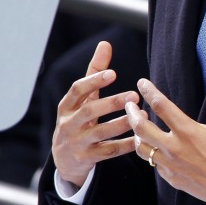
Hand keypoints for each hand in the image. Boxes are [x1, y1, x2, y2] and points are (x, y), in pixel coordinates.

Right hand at [51, 41, 138, 186]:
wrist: (64, 160)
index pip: (77, 89)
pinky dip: (124, 145)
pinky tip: (139, 138)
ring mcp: (76, 143)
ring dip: (122, 123)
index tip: (113, 73)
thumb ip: (94, 72)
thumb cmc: (77, 120)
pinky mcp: (86, 159)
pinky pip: (108, 152)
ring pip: (100, 133)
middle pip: (90, 111)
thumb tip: (105, 44)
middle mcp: (68, 124)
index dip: (94, 81)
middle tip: (134, 95)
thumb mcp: (81, 99)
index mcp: (66, 106)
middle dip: (112, 103)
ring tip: (141, 115)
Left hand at [126, 69, 205, 204]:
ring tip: (139, 125)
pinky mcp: (173, 179)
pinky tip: (154, 147)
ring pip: (142, 148)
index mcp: (188, 132)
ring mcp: (171, 166)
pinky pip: (153, 164)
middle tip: (129, 104)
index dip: (149, 91)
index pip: (161, 106)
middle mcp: (175, 149)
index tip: (141, 82)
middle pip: (140, 128)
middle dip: (131, 113)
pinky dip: (150, 153)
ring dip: (137, 134)